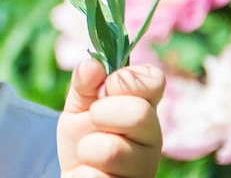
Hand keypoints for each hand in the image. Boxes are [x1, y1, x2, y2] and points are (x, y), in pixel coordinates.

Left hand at [58, 59, 164, 177]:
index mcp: (144, 106)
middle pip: (139, 114)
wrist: (75, 174)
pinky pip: (98, 177)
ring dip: (88, 147)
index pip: (155, 80)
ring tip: (90, 152)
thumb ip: (84, 82)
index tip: (106, 86)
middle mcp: (153, 136)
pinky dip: (84, 172)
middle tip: (93, 119)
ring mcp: (145, 166)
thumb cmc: (83, 136)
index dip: (126, 79)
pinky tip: (92, 172)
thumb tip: (92, 65)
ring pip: (114, 150)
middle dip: (102, 113)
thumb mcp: (79, 104)